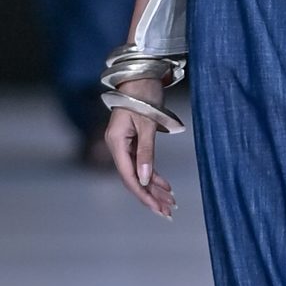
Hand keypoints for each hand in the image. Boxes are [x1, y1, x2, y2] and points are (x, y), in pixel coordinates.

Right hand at [105, 80, 184, 218]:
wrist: (141, 74)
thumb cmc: (144, 93)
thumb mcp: (147, 123)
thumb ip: (146, 151)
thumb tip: (146, 179)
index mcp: (116, 142)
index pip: (128, 176)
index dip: (143, 194)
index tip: (158, 208)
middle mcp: (117, 146)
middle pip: (133, 178)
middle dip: (151, 196)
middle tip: (168, 212)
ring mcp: (123, 144)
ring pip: (139, 173)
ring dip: (154, 188)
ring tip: (170, 203)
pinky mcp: (132, 141)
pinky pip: (142, 163)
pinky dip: (154, 175)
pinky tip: (165, 186)